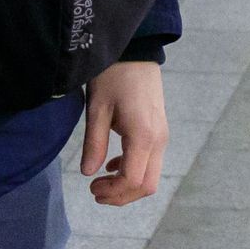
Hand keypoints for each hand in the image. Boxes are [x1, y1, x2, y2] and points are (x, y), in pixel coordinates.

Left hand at [78, 60, 167, 204]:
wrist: (135, 52)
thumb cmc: (113, 76)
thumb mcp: (97, 109)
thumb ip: (94, 143)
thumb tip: (87, 173)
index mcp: (143, 135)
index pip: (132, 179)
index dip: (112, 192)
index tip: (91, 188)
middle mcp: (158, 140)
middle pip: (147, 185)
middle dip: (122, 196)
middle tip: (96, 192)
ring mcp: (162, 136)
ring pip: (151, 177)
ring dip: (127, 186)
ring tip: (101, 182)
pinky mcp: (159, 131)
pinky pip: (151, 163)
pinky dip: (134, 172)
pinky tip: (113, 165)